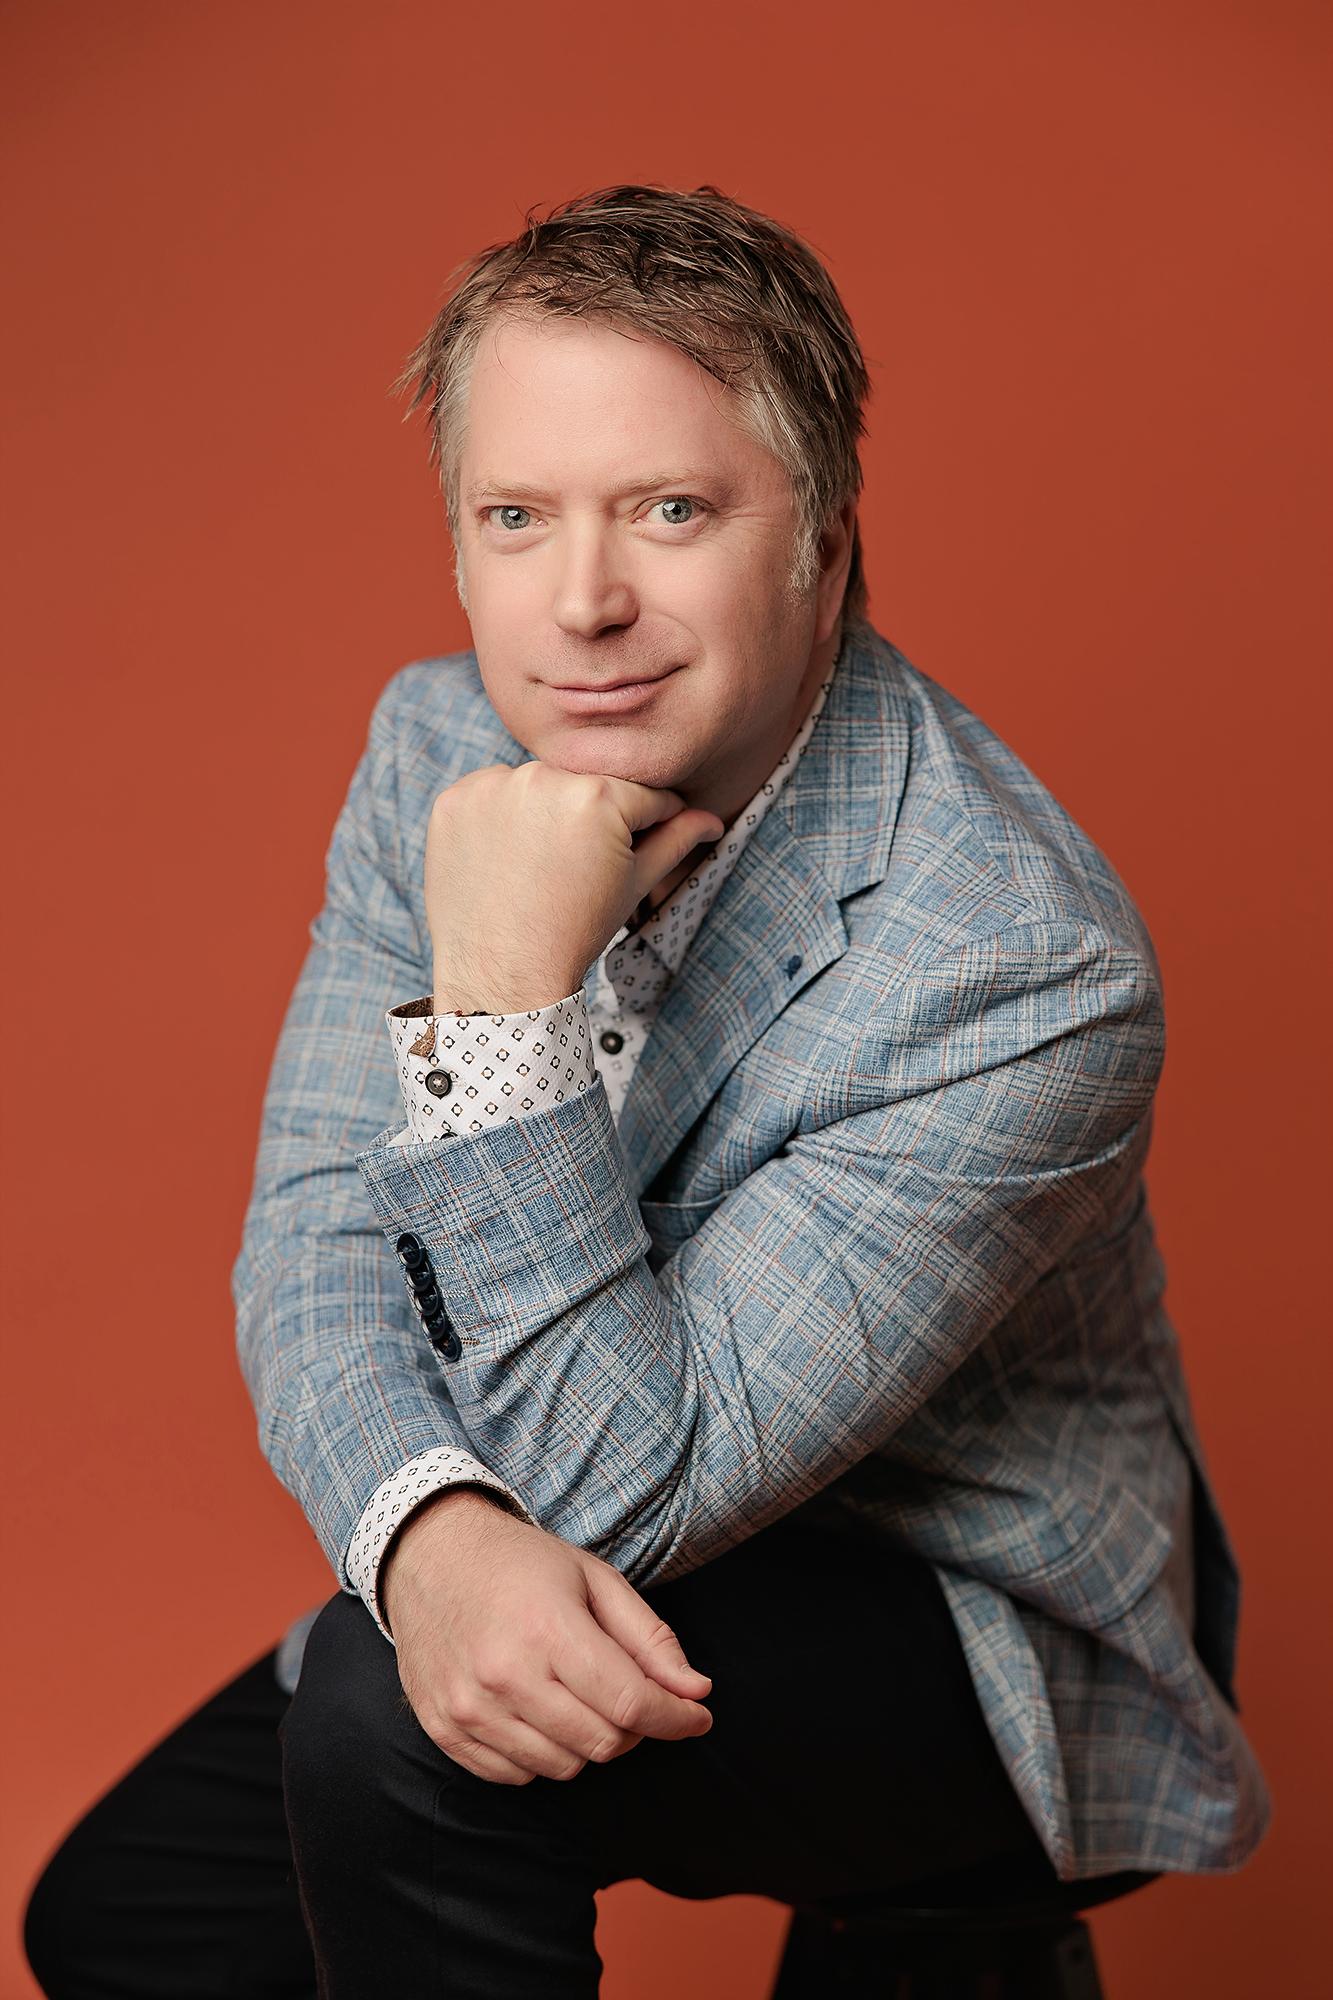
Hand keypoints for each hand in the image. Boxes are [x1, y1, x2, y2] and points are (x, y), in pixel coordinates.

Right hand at [381, 1489, 714, 1784]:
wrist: (430, 1555)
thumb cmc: (521, 1564)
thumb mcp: (594, 1579)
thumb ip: (650, 1638)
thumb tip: (696, 1693)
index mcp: (548, 1629)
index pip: (630, 1703)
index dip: (675, 1718)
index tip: (696, 1716)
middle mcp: (505, 1675)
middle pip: (602, 1743)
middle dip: (633, 1727)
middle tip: (629, 1693)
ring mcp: (469, 1707)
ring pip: (562, 1766)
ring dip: (586, 1741)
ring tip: (577, 1695)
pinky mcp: (444, 1728)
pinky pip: (514, 1775)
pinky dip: (541, 1753)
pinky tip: (538, 1711)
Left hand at [424, 762, 724, 1012]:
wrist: (503, 975)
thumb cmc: (575, 931)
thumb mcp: (634, 884)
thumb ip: (675, 841)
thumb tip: (711, 820)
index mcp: (598, 795)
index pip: (641, 793)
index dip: (646, 825)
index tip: (632, 853)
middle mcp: (543, 777)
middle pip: (585, 784)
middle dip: (590, 817)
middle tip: (577, 868)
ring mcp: (492, 787)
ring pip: (536, 784)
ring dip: (543, 811)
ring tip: (539, 864)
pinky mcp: (453, 801)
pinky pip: (489, 793)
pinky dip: (498, 817)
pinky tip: (504, 858)